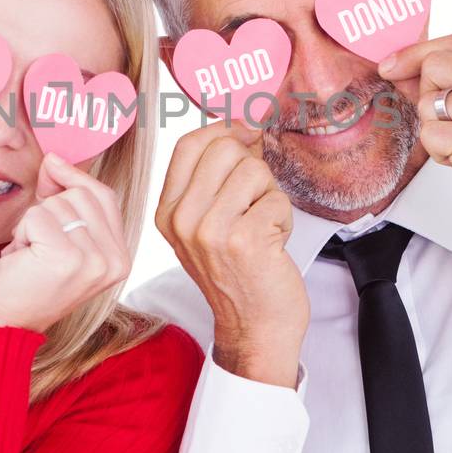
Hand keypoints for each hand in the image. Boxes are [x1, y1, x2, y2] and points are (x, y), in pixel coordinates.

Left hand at [0, 153, 130, 332]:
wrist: (5, 324)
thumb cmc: (28, 282)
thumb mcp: (60, 239)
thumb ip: (66, 199)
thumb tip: (54, 159)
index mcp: (120, 257)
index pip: (105, 196)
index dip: (74, 177)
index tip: (50, 169)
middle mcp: (115, 260)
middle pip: (82, 194)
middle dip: (49, 208)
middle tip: (35, 242)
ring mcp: (94, 260)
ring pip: (58, 204)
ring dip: (32, 224)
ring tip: (30, 255)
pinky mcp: (66, 258)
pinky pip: (37, 216)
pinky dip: (21, 233)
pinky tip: (21, 259)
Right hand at [155, 118, 306, 386]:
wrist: (254, 327)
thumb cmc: (239, 274)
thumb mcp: (209, 225)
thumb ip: (218, 177)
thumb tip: (242, 125)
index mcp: (168, 212)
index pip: (188, 144)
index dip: (223, 128)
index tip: (247, 134)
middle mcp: (182, 220)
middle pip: (224, 148)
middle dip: (252, 166)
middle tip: (256, 199)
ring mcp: (210, 230)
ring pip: (254, 170)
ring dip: (270, 195)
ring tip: (263, 225)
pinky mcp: (245, 239)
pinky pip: (276, 199)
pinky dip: (284, 217)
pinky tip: (273, 244)